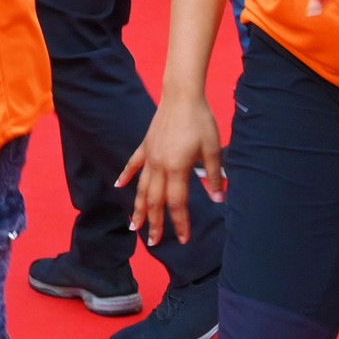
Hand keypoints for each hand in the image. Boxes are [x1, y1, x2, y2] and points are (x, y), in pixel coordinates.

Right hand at [115, 92, 224, 247]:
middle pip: (155, 201)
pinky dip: (126, 176)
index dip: (181, 223)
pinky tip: (119, 186)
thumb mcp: (213, 149)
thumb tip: (219, 199)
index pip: (178, 203)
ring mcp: (149, 156)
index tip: (184, 239)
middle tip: (153, 243)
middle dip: (155, 224)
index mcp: (177, 169)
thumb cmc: (201, 121)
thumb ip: (214, 176)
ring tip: (134, 227)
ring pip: (141, 189)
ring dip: (138, 209)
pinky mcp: (145, 146)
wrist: (182, 95)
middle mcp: (159, 166)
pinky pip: (133, 165)